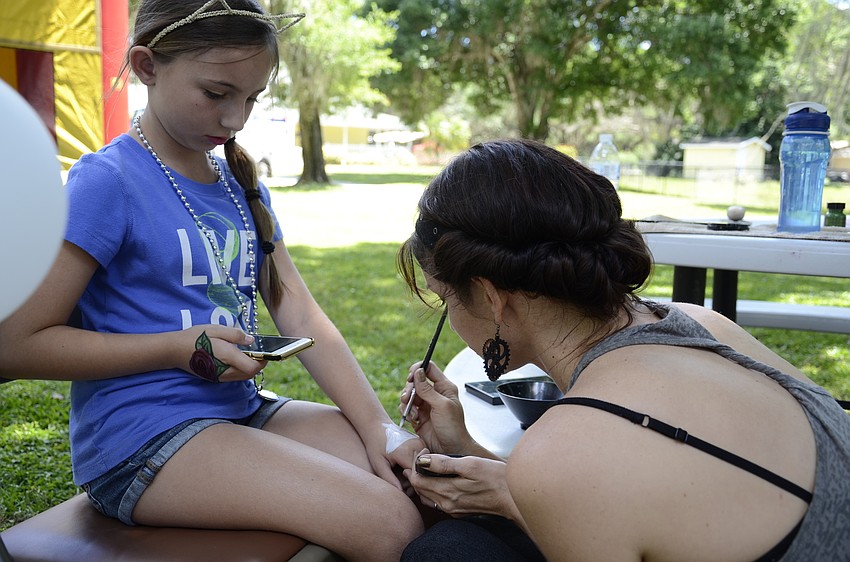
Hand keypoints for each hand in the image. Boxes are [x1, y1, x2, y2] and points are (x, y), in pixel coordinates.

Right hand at [181, 325, 266, 381]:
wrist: (174, 350)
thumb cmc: (195, 337)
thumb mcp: (217, 329)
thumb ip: (236, 335)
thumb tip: (251, 341)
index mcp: (226, 357)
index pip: (252, 367)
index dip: (262, 362)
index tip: (266, 353)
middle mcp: (224, 370)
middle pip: (249, 375)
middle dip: (257, 365)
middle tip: (259, 353)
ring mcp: (218, 377)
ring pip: (241, 377)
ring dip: (249, 369)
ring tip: (248, 355)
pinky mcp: (214, 378)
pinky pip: (233, 377)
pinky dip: (239, 370)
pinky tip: (236, 359)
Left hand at [360, 423, 422, 490]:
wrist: (377, 426)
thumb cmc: (375, 445)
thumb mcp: (378, 464)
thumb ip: (389, 479)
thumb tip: (401, 494)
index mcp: (406, 451)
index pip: (416, 476)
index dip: (411, 486)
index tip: (403, 490)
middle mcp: (417, 445)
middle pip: (422, 471)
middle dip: (414, 481)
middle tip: (402, 487)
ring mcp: (421, 442)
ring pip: (424, 466)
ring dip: (416, 474)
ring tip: (403, 478)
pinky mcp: (422, 442)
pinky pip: (423, 460)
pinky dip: (417, 467)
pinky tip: (406, 469)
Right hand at [400, 361, 473, 454]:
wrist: (451, 450)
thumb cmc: (453, 428)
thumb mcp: (441, 406)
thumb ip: (428, 389)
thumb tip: (418, 372)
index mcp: (444, 387)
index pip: (429, 368)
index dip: (418, 369)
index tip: (411, 377)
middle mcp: (434, 393)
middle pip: (415, 380)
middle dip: (409, 388)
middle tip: (408, 397)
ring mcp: (425, 404)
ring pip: (408, 394)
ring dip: (407, 401)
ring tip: (413, 412)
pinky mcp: (417, 415)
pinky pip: (406, 407)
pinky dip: (406, 412)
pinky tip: (413, 419)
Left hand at [403, 448, 519, 519]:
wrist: (514, 497)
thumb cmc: (495, 478)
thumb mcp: (470, 464)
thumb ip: (444, 463)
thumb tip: (422, 461)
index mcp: (447, 492)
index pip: (417, 480)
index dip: (415, 463)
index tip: (425, 451)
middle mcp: (447, 504)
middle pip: (420, 489)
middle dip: (416, 472)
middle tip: (423, 456)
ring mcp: (453, 510)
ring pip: (428, 496)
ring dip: (423, 481)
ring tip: (428, 466)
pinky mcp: (460, 511)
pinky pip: (438, 501)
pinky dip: (433, 489)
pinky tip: (439, 479)